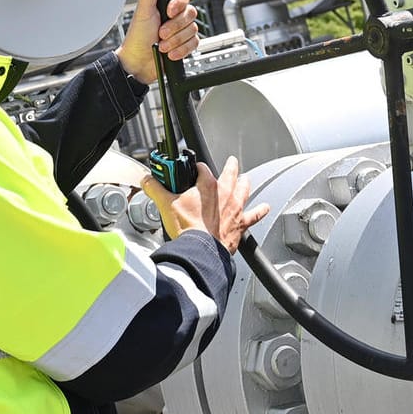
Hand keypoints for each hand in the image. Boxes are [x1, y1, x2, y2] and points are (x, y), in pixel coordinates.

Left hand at [117, 0, 199, 83]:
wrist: (138, 63)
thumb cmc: (137, 37)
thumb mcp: (143, 11)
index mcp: (166, 3)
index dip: (179, 3)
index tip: (169, 11)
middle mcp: (175, 15)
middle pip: (191, 13)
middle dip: (175, 26)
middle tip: (161, 33)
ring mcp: (181, 30)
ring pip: (193, 30)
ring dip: (176, 40)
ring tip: (162, 45)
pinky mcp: (186, 44)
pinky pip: (195, 43)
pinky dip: (182, 49)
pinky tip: (170, 53)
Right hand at [141, 156, 269, 254]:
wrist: (201, 251)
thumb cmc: (188, 229)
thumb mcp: (166, 205)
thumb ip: (155, 189)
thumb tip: (147, 181)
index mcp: (207, 186)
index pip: (202, 169)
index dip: (197, 168)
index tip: (193, 169)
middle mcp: (225, 195)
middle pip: (230, 174)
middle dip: (230, 167)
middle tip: (231, 162)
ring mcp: (234, 209)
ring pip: (244, 190)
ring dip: (245, 183)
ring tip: (246, 178)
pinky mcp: (240, 225)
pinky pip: (254, 215)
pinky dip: (260, 211)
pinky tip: (265, 207)